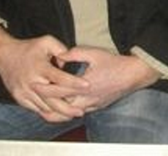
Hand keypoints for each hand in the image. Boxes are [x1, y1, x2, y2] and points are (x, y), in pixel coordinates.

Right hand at [0, 26, 86, 121]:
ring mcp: (24, 92)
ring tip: (72, 114)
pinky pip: (35, 109)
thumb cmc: (29, 48)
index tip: (87, 85)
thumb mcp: (46, 41)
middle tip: (81, 111)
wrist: (4, 56)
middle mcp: (32, 81)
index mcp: (40, 67)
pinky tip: (58, 114)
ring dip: (59, 112)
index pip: (60, 78)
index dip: (74, 83)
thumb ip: (61, 49)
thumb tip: (69, 63)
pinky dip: (47, 113)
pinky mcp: (20, 98)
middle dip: (67, 108)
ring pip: (44, 107)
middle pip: (52, 99)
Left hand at [38, 46, 159, 112]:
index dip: (45, 87)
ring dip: (57, 111)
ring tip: (45, 108)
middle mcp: (87, 98)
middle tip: (35, 99)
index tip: (34, 83)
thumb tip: (60, 54)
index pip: (59, 89)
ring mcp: (93, 104)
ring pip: (70, 113)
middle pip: (61, 106)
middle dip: (47, 103)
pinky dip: (70, 112)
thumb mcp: (93, 53)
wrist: (133, 74)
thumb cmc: (114, 63)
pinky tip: (64, 108)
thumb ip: (74, 53)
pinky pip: (80, 112)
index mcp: (84, 84)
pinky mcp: (98, 106)